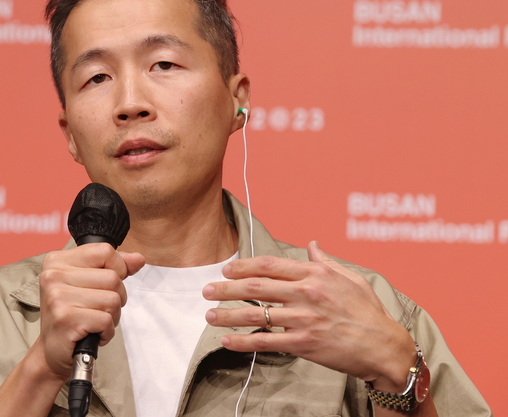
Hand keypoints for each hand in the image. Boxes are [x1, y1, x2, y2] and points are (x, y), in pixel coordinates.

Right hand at [35, 244, 144, 382]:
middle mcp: (54, 275)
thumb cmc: (72, 314)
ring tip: (93, 322)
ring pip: (113, 299)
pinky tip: (92, 333)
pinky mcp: (66, 319)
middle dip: (116, 298)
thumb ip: (114, 268)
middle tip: (96, 309)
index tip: (104, 285)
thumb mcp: (89, 284)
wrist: (52, 351)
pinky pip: (106, 320)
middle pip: (113, 277)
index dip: (117, 269)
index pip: (106, 251)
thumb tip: (139, 259)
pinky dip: (106, 331)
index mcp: (57, 260)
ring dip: (111, 316)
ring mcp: (58, 297)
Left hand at [203, 241, 415, 389]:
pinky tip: (227, 340)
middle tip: (206, 290)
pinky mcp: (304, 344)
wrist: (385, 346)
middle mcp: (306, 294)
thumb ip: (326, 262)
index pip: (270, 265)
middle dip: (226, 288)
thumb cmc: (369, 312)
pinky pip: (267, 342)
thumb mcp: (351, 278)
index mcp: (315, 275)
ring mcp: (304, 319)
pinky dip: (244, 342)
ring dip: (229, 314)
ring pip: (257, 314)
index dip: (243, 266)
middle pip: (256, 287)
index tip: (226, 269)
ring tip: (209, 314)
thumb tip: (312, 245)